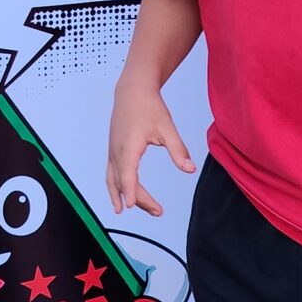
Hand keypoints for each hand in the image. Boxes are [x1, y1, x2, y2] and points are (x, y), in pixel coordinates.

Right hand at [106, 84, 194, 217]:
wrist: (132, 90)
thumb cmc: (149, 106)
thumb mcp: (166, 127)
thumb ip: (178, 150)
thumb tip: (190, 169)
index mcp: (129, 146)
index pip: (127, 174)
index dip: (130, 191)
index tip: (132, 206)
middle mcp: (116, 150)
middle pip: (122, 182)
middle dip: (137, 199)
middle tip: (157, 211)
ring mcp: (112, 150)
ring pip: (113, 179)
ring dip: (121, 195)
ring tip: (126, 210)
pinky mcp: (113, 149)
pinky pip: (111, 173)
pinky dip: (115, 186)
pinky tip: (121, 195)